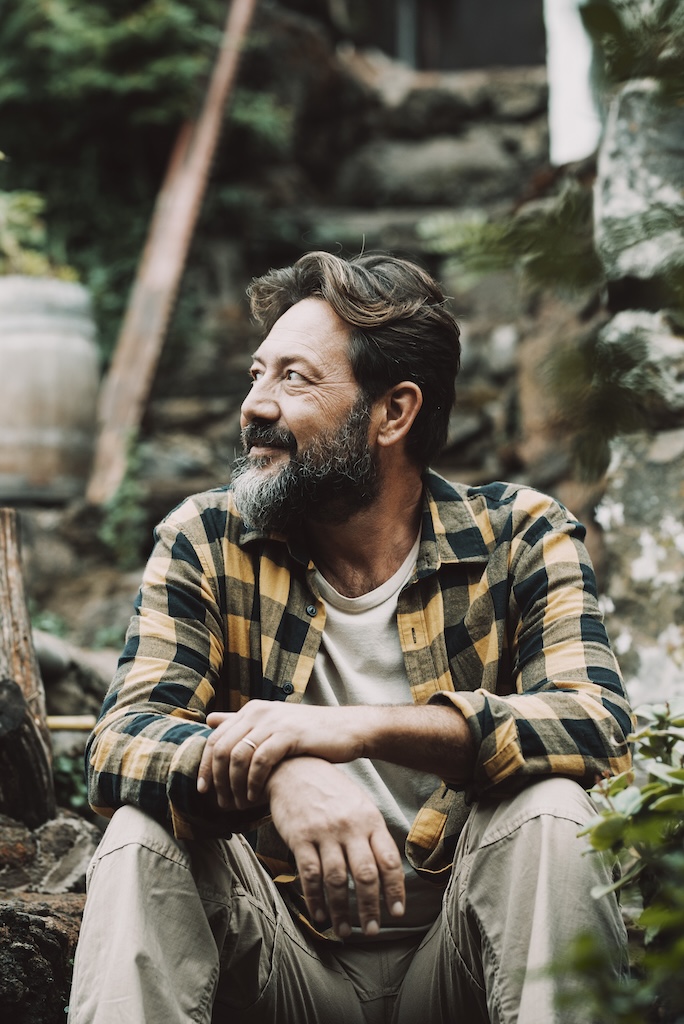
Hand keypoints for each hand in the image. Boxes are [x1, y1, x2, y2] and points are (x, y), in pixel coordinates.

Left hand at [197, 701, 366, 809]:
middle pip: (222, 748)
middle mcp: (258, 712)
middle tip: (222, 804)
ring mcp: (273, 722)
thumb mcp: (273, 725)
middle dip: (217, 780)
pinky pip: (261, 761)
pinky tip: (256, 798)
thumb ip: (242, 723)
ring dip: (234, 785)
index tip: (203, 790)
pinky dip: (254, 782)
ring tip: (239, 805)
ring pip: (238, 755)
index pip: (215, 739)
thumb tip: (210, 720)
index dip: (204, 766)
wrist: (347, 729)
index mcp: (251, 710)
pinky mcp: (289, 734)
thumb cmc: (309, 734)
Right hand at [266, 757, 404, 938]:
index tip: (397, 913)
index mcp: (370, 819)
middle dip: (370, 908)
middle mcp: (350, 826)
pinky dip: (315, 899)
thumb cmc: (330, 790)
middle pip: (366, 875)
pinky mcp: (300, 837)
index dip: (395, 890)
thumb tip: (387, 871)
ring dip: (342, 911)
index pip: (389, 860)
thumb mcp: (359, 803)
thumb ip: (372, 834)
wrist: (294, 768)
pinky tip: (319, 915)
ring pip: (337, 880)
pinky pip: (310, 874)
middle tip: (371, 931)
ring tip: (344, 931)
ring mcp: (324, 832)